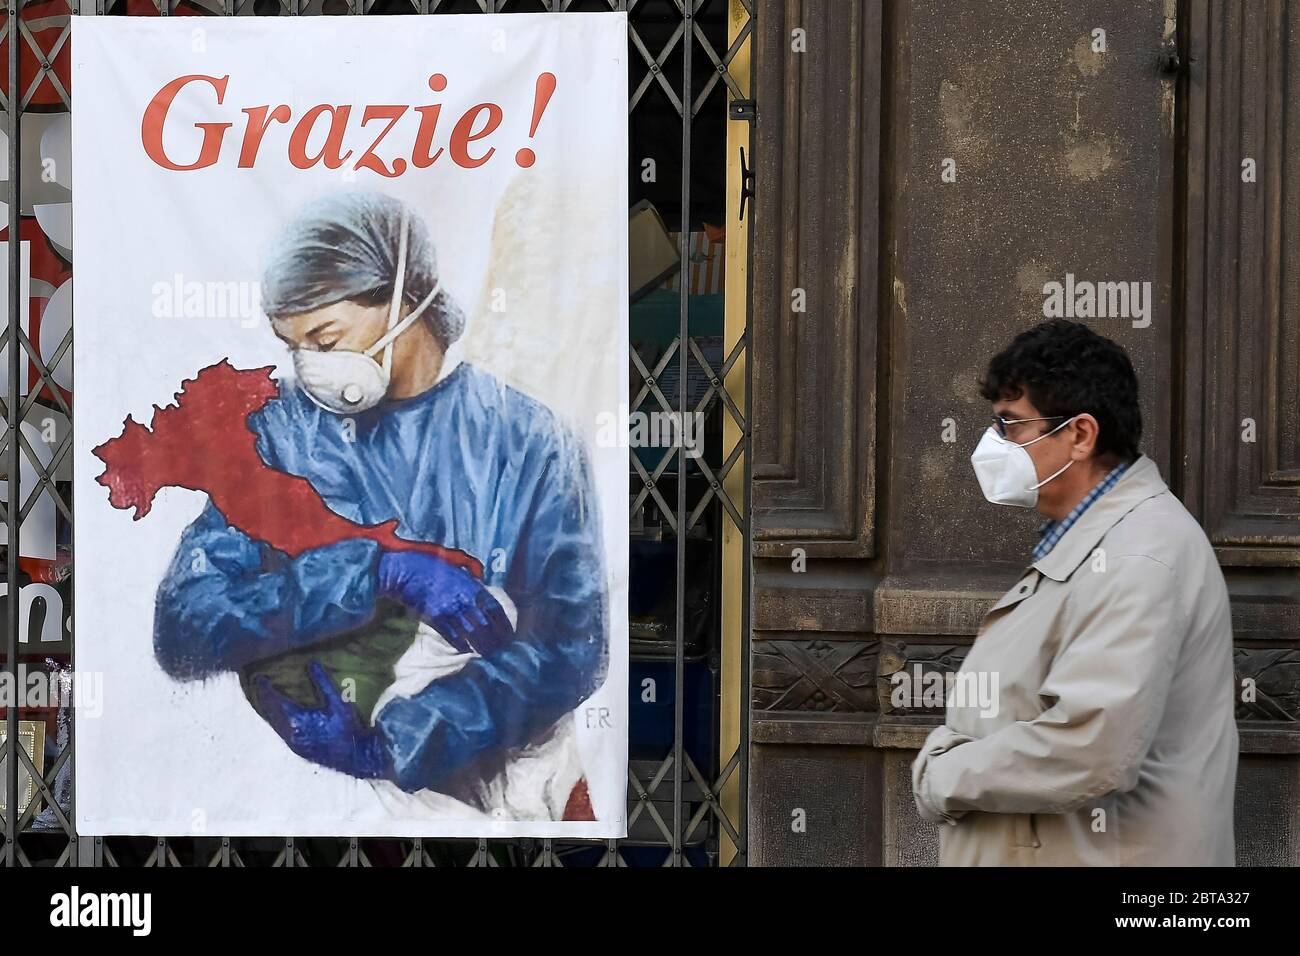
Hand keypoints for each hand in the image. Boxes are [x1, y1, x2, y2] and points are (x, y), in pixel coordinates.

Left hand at [256, 662, 392, 779]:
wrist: (352, 755)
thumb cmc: (346, 726)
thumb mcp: (337, 701)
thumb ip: (323, 682)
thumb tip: (312, 663)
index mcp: (297, 719)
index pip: (275, 701)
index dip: (266, 689)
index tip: (261, 678)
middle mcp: (290, 732)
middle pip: (271, 712)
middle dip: (265, 698)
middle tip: (261, 686)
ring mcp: (293, 743)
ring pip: (275, 724)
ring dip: (269, 711)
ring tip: (267, 700)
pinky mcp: (298, 749)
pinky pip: (282, 733)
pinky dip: (277, 722)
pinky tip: (280, 718)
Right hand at [376, 551, 513, 655]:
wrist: (407, 570)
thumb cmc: (432, 566)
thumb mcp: (457, 567)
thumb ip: (472, 575)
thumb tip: (482, 582)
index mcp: (472, 586)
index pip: (494, 608)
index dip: (503, 623)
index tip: (508, 633)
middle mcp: (463, 599)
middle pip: (485, 624)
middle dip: (494, 639)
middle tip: (499, 648)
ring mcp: (449, 609)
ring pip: (470, 633)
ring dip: (479, 645)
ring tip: (486, 652)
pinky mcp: (434, 617)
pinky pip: (451, 635)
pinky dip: (460, 644)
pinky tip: (466, 650)